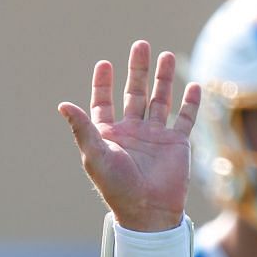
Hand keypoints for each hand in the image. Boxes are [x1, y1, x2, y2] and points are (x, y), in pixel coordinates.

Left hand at [59, 42, 200, 231]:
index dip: (103, 83)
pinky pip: (185, 118)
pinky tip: (193, 85)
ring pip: (160, 100)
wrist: (148, 211)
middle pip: (134, 93)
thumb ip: (82, 129)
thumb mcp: (95, 155)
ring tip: (166, 55)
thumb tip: (63, 104)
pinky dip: (190, 103)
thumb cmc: (117, 187)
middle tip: (141, 45)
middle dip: (138, 70)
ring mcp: (155, 136)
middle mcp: (132, 132)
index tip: (104, 64)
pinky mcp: (176, 143)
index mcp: (110, 134)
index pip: (104, 102)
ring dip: (163, 79)